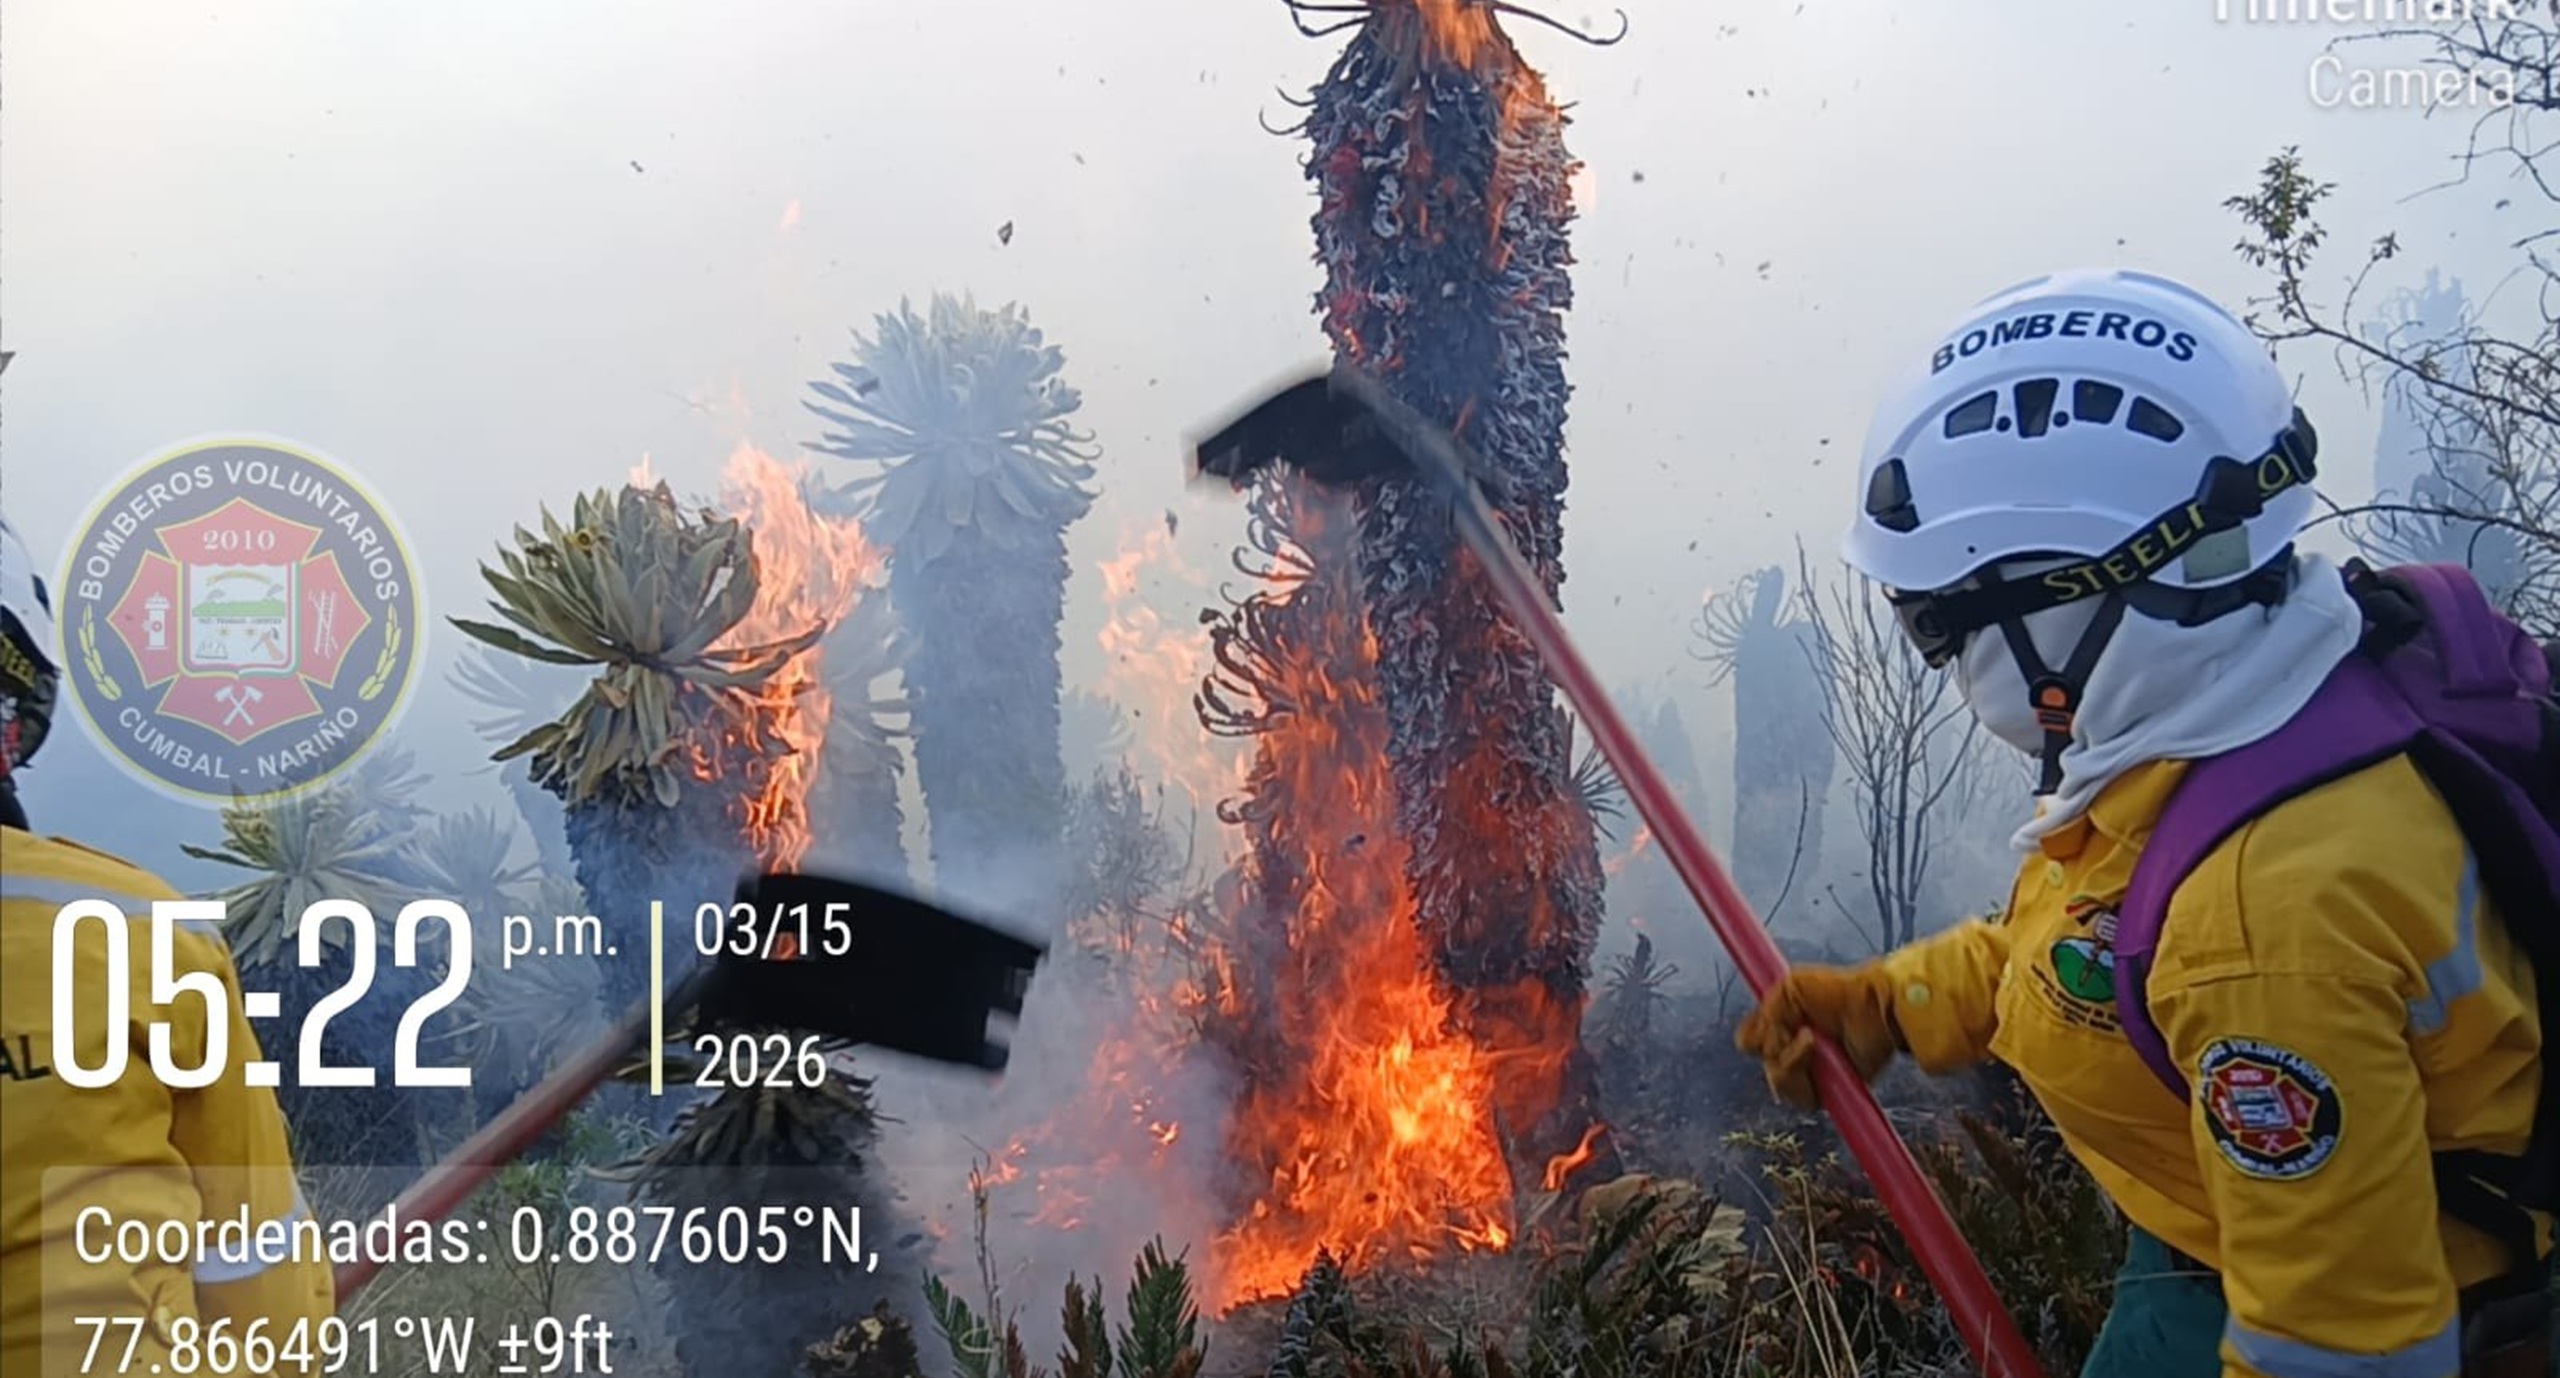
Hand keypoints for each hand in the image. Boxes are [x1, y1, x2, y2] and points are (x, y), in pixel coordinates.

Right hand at [1733, 963, 1901, 1107]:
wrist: (1871, 1008)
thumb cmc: (1837, 992)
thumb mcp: (1789, 989)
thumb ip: (1763, 1016)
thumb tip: (1760, 1045)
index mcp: (1781, 1026)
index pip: (1749, 1042)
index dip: (1756, 1036)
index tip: (1771, 1022)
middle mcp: (1793, 1051)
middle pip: (1762, 1061)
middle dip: (1776, 1045)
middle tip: (1801, 1029)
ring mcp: (1809, 1073)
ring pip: (1777, 1081)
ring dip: (1791, 1061)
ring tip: (1814, 1042)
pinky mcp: (1826, 1092)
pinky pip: (1799, 1097)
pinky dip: (1805, 1078)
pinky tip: (1824, 1060)